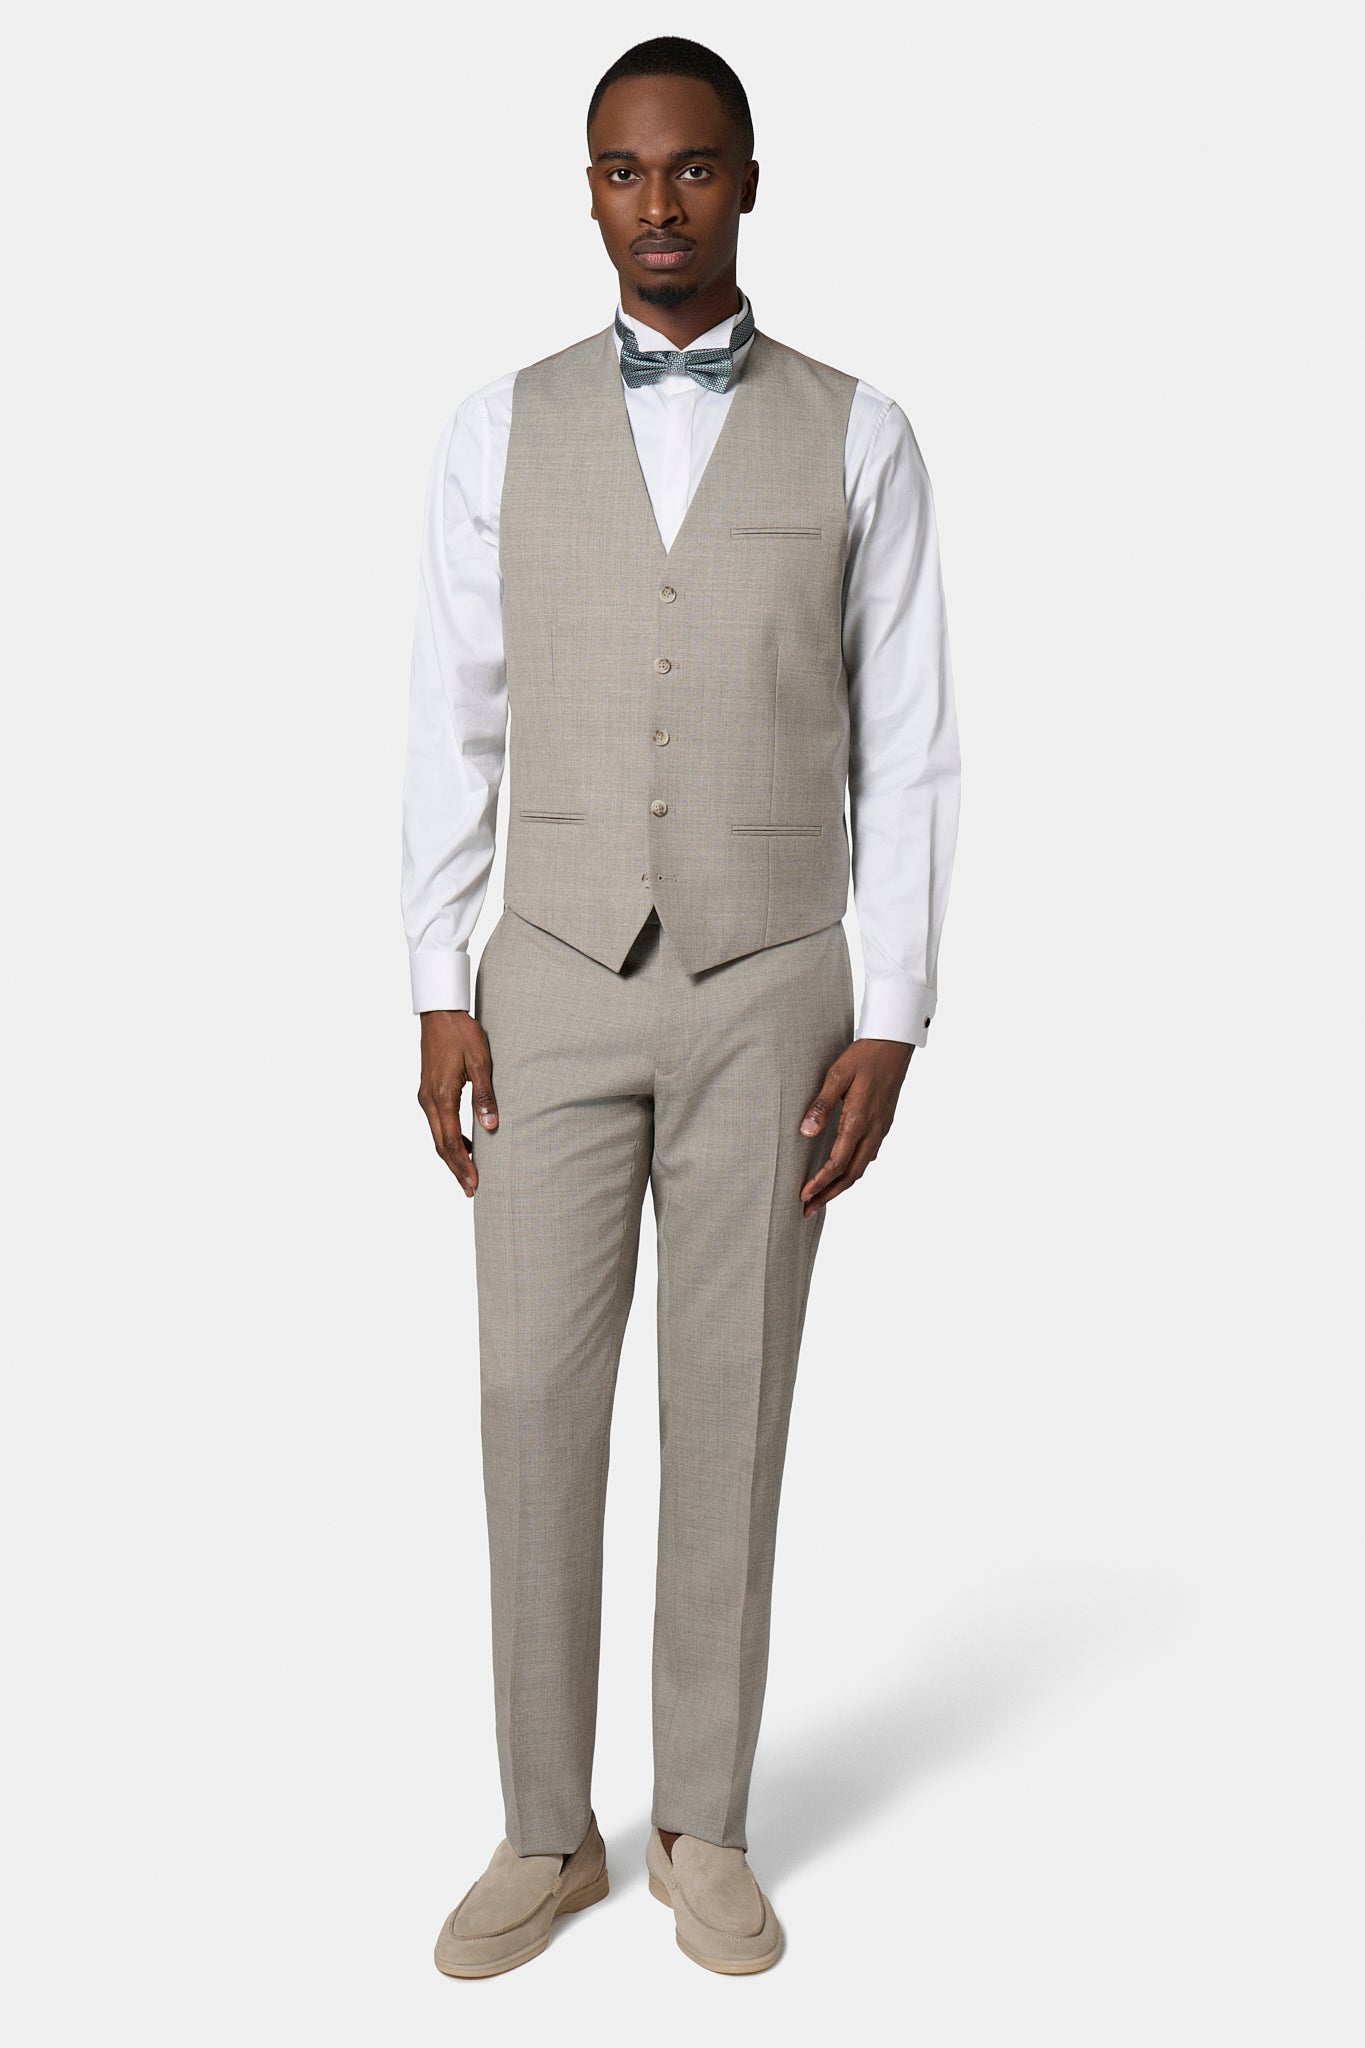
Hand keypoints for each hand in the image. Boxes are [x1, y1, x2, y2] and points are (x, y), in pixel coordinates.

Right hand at [417, 1010, 498, 1195]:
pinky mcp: (427, 1092)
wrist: (439, 1013)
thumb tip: (491, 1127)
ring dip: (452, 1156)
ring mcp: (425, 1097)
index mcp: (441, 1096)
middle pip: (441, 1145)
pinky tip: (465, 1146)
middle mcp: (429, 1100)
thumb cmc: (462, 1034)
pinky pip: (437, 1124)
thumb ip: (485, 1095)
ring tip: (468, 1174)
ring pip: (437, 1136)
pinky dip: (448, 1140)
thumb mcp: (481, 1062)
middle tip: (471, 1189)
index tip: (474, 1183)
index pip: (452, 1141)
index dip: (463, 1165)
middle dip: (456, 1168)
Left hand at [798, 1037, 912, 1215]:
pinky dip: (853, 1171)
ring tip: (822, 1197)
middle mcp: (873, 1130)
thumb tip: (807, 1133)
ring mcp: (881, 1129)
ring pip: (861, 1168)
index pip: (838, 1163)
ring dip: (841, 1185)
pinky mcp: (883, 1124)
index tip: (803, 1195)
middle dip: (829, 1194)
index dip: (820, 1182)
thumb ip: (821, 1105)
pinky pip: (868, 1156)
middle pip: (851, 1175)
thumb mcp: (837, 1075)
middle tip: (808, 1210)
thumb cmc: (863, 1056)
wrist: (894, 1045)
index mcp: (859, 1121)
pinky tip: (843, 1172)